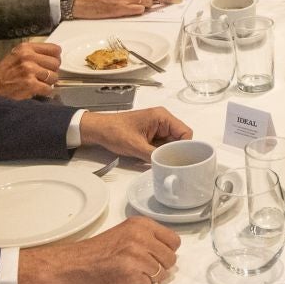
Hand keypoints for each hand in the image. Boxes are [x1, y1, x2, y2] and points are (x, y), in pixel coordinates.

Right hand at [0, 41, 62, 99]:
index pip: (55, 49)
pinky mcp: (30, 84)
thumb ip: (34, 53)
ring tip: (38, 83)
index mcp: (25, 48)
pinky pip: (48, 89)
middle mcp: (28, 57)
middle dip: (52, 71)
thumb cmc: (4, 73)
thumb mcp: (16, 56)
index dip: (55, 58)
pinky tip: (36, 90)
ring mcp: (29, 70)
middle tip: (43, 76)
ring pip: (54, 76)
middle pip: (56, 63)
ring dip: (48, 82)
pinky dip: (45, 92)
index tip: (51, 63)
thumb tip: (55, 57)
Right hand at [17, 216, 182, 283]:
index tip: (152, 258)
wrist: (66, 268)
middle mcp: (141, 237)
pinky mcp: (131, 276)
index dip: (164, 253)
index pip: (174, 241)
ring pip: (161, 274)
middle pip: (170, 259)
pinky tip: (121, 283)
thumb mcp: (122, 235)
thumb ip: (145, 240)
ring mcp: (137, 257)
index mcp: (141, 224)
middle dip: (158, 268)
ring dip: (147, 279)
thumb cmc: (90, 255)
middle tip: (137, 270)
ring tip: (126, 275)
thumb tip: (165, 255)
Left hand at [78, 106, 192, 159]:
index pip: (185, 132)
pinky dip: (161, 153)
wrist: (99, 129)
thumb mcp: (135, 146)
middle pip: (180, 138)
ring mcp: (157, 127)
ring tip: (164, 164)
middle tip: (173, 166)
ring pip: (172, 143)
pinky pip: (163, 145)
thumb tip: (167, 166)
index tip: (181, 160)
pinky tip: (157, 161)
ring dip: (168, 153)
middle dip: (177, 152)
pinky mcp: (152, 134)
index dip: (186, 147)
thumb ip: (154, 156)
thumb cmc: (115, 132)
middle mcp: (163, 120)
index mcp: (162, 117)